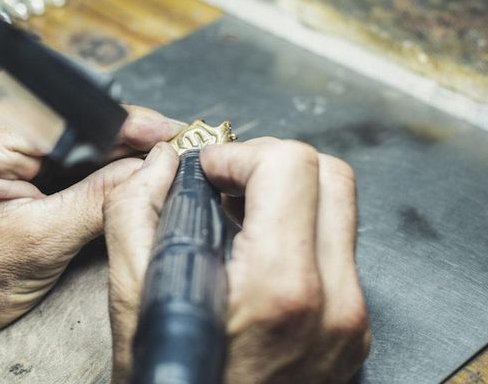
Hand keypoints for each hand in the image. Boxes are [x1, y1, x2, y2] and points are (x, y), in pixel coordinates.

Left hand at [0, 103, 183, 359]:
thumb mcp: (42, 244)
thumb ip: (100, 201)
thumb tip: (152, 167)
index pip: (68, 117)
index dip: (124, 125)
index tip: (166, 135)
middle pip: (68, 116)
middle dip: (119, 136)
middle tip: (164, 157)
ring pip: (65, 128)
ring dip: (105, 148)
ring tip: (140, 167)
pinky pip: (52, 143)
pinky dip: (84, 160)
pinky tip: (110, 173)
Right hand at [105, 138, 370, 382]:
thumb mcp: (133, 301)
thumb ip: (135, 213)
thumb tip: (161, 163)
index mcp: (281, 286)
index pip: (290, 166)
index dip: (239, 154)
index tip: (207, 172)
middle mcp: (333, 300)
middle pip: (331, 176)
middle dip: (271, 165)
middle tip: (225, 186)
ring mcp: (352, 320)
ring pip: (340, 212)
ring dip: (288, 198)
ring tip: (237, 219)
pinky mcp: (354, 333)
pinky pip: (339, 254)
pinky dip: (299, 236)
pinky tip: (256, 259)